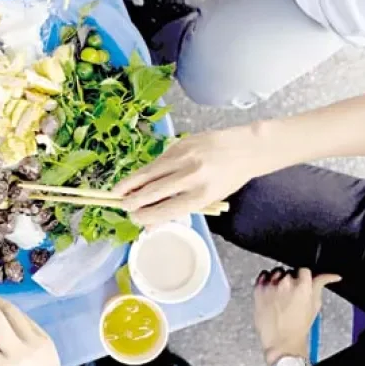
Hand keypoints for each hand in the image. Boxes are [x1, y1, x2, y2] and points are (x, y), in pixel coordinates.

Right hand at [112, 125, 269, 225]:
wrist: (246, 148)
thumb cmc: (229, 177)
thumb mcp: (209, 197)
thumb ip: (180, 207)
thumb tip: (151, 221)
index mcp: (202, 195)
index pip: (166, 209)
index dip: (146, 215)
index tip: (134, 219)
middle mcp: (192, 176)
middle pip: (153, 191)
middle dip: (134, 200)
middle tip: (122, 206)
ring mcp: (184, 157)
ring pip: (149, 173)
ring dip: (130, 184)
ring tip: (117, 191)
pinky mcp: (180, 144)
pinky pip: (157, 161)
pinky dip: (145, 171)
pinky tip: (137, 178)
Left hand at [254, 268, 340, 365]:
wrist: (281, 340)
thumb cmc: (298, 327)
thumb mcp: (315, 305)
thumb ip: (320, 286)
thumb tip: (332, 276)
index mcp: (303, 286)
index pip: (304, 270)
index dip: (303, 277)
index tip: (302, 282)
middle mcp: (286, 283)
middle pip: (289, 271)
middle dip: (291, 280)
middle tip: (291, 295)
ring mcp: (271, 285)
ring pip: (275, 272)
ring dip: (278, 280)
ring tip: (280, 296)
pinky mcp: (258, 288)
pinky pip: (262, 275)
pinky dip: (266, 281)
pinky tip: (270, 293)